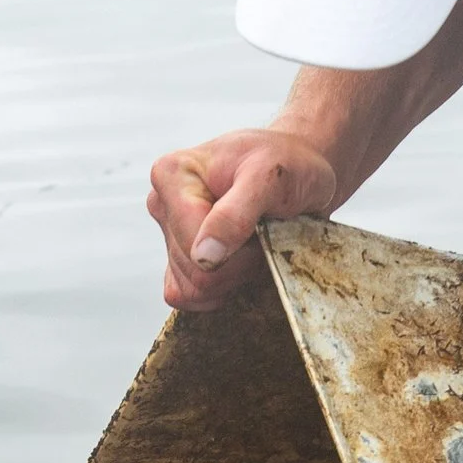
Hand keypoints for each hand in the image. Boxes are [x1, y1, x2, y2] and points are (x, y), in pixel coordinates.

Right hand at [146, 128, 337, 311]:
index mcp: (171, 175)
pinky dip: (222, 289)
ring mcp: (168, 235)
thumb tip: (203, 256)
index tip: (262, 223)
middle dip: (238, 263)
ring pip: (194, 290)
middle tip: (262, 232)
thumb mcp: (271, 177)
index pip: (193, 248)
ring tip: (253, 240)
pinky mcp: (178, 262)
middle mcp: (162, 204)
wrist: (299, 168)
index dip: (237, 251)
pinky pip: (188, 297)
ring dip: (235, 275)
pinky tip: (241, 262)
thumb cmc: (287, 164)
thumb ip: (236, 213)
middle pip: (195, 273)